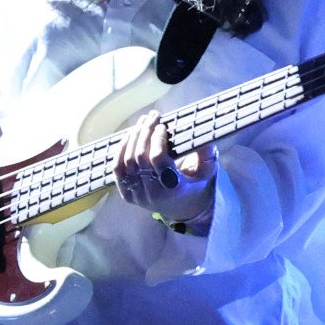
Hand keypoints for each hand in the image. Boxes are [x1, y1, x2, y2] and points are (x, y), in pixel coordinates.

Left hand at [112, 109, 210, 232]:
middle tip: (152, 117)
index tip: (162, 125)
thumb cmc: (195, 184)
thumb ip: (206, 153)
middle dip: (145, 133)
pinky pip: (117, 170)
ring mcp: (137, 196)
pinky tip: (129, 135)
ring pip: (127, 161)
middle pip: (140, 158)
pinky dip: (120, 150)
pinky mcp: (127, 194)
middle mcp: (152, 195)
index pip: (157, 159)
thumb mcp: (206, 170)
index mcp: (172, 189)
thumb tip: (203, 133)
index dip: (157, 139)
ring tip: (142, 122)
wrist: (183, 208)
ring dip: (133, 137)